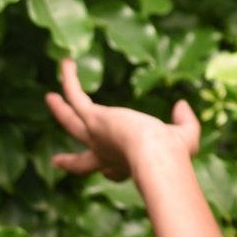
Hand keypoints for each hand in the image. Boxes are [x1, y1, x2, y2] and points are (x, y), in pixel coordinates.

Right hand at [45, 59, 199, 180]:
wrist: (156, 154)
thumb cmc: (173, 153)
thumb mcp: (186, 138)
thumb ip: (184, 123)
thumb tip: (181, 105)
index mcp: (126, 166)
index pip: (114, 172)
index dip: (111, 172)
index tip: (109, 173)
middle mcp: (107, 155)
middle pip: (82, 158)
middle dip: (70, 161)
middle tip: (57, 161)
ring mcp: (96, 136)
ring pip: (71, 123)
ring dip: (60, 110)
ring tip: (50, 97)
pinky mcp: (92, 118)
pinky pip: (75, 96)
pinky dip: (70, 79)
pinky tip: (67, 63)